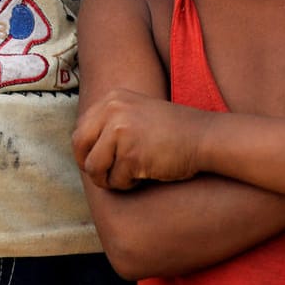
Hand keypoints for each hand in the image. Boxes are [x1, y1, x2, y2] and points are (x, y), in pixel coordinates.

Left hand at [74, 86, 214, 188]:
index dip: (85, 150)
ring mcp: (121, 132)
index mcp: (112, 99)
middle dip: (89, 166)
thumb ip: (110, 122)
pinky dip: (127, 185)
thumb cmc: (172, 131)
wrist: (205, 137)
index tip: (95, 162)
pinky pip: (116, 180)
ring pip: (95, 167)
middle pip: (80, 146)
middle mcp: (112, 111)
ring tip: (129, 177)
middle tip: (104, 176)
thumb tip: (82, 148)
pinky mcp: (132, 155)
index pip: (81, 128)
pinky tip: (144, 177)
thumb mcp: (136, 112)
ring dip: (109, 179)